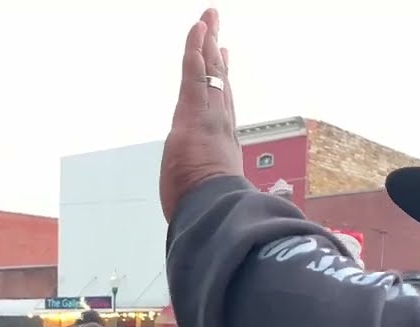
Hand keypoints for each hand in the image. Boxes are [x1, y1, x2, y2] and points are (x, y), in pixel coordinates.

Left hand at [159, 8, 244, 221]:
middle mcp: (221, 125)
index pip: (224, 106)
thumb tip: (220, 210)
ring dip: (208, 43)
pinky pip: (195, 72)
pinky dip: (195, 49)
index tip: (225, 61)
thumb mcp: (216, 201)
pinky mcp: (194, 111)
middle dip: (218, 55)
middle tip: (217, 31)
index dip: (225, 82)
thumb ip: (219, 197)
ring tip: (208, 19)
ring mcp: (209, 116)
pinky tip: (198, 30)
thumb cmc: (211, 214)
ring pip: (210, 72)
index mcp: (224, 146)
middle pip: (220, 82)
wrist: (214, 212)